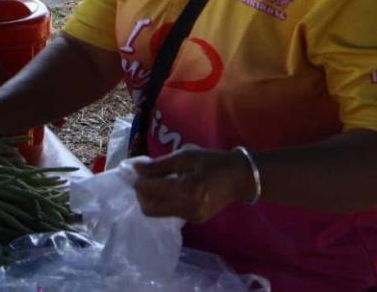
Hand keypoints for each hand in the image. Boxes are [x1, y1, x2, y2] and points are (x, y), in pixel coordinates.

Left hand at [133, 148, 256, 223]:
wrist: (242, 179)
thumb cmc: (214, 162)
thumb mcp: (187, 156)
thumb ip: (160, 164)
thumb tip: (136, 168)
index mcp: (187, 190)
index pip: (151, 191)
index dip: (138, 182)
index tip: (134, 171)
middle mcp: (188, 208)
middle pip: (150, 209)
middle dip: (142, 194)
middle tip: (144, 178)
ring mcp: (192, 217)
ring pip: (158, 213)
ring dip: (152, 199)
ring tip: (157, 182)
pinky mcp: (195, 220)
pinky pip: (171, 213)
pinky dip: (164, 202)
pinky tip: (170, 188)